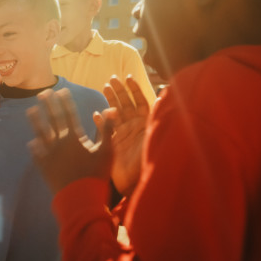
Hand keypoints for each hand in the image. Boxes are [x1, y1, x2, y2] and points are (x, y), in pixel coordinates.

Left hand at [27, 88, 112, 193]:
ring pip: (40, 133)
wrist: (80, 198)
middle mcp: (59, 142)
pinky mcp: (44, 166)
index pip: (68, 113)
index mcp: (74, 137)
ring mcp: (49, 154)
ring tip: (31, 110)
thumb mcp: (107, 151)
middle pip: (52, 119)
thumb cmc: (96, 174)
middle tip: (42, 93)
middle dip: (48, 104)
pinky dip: (34, 147)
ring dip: (36, 121)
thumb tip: (111, 109)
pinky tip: (32, 142)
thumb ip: (107, 129)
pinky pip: (37, 154)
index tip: (61, 90)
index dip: (64, 101)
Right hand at [98, 75, 149, 195]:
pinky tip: (95, 114)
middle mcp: (134, 127)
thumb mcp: (156, 137)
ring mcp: (123, 135)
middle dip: (120, 91)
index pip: (141, 102)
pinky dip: (100, 122)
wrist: (138, 182)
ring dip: (110, 100)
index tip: (128, 77)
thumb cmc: (150, 162)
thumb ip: (159, 117)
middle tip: (112, 79)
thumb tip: (165, 95)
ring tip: (104, 87)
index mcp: (145, 124)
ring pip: (115, 113)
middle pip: (126, 104)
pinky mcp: (112, 144)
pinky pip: (105, 130)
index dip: (135, 89)